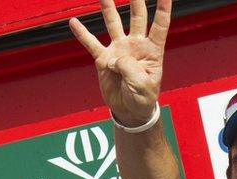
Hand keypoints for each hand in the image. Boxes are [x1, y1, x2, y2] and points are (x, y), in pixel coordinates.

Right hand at [69, 0, 170, 125]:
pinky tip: (74, 22)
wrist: (129, 110)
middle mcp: (136, 45)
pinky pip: (92, 43)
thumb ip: (130, 69)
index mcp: (152, 51)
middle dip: (136, 0)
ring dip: (108, 8)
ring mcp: (119, 49)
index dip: (163, 9)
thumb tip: (115, 57)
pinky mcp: (104, 59)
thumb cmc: (143, 98)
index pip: (160, 25)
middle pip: (137, 17)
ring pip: (113, 23)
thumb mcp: (143, 86)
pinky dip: (82, 33)